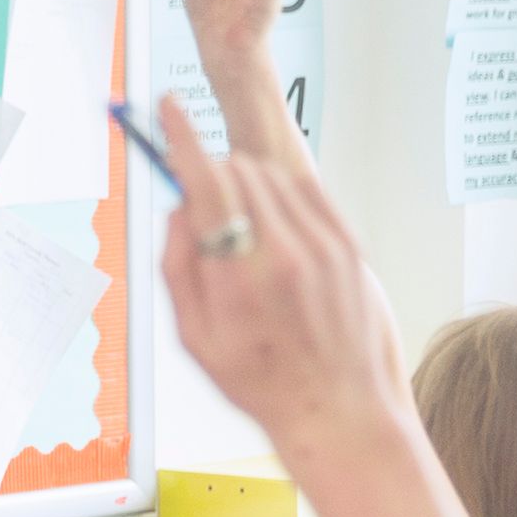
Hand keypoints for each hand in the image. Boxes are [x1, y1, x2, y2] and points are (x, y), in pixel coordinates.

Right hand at [155, 95, 411, 459]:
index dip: (182, 139)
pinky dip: (283, 199)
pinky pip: (306, 192)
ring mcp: (323, 245)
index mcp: (240, 278)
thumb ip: (178, 268)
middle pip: (237, 172)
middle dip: (212, 178)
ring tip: (247, 242)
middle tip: (207, 216)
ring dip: (247, 188)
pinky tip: (277, 237)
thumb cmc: (265, 383)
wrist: (337, 408)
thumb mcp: (195, 339)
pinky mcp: (347, 244)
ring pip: (271, 177)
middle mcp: (285, 254)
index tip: (169, 108)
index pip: (206, 183)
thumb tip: (179, 210)